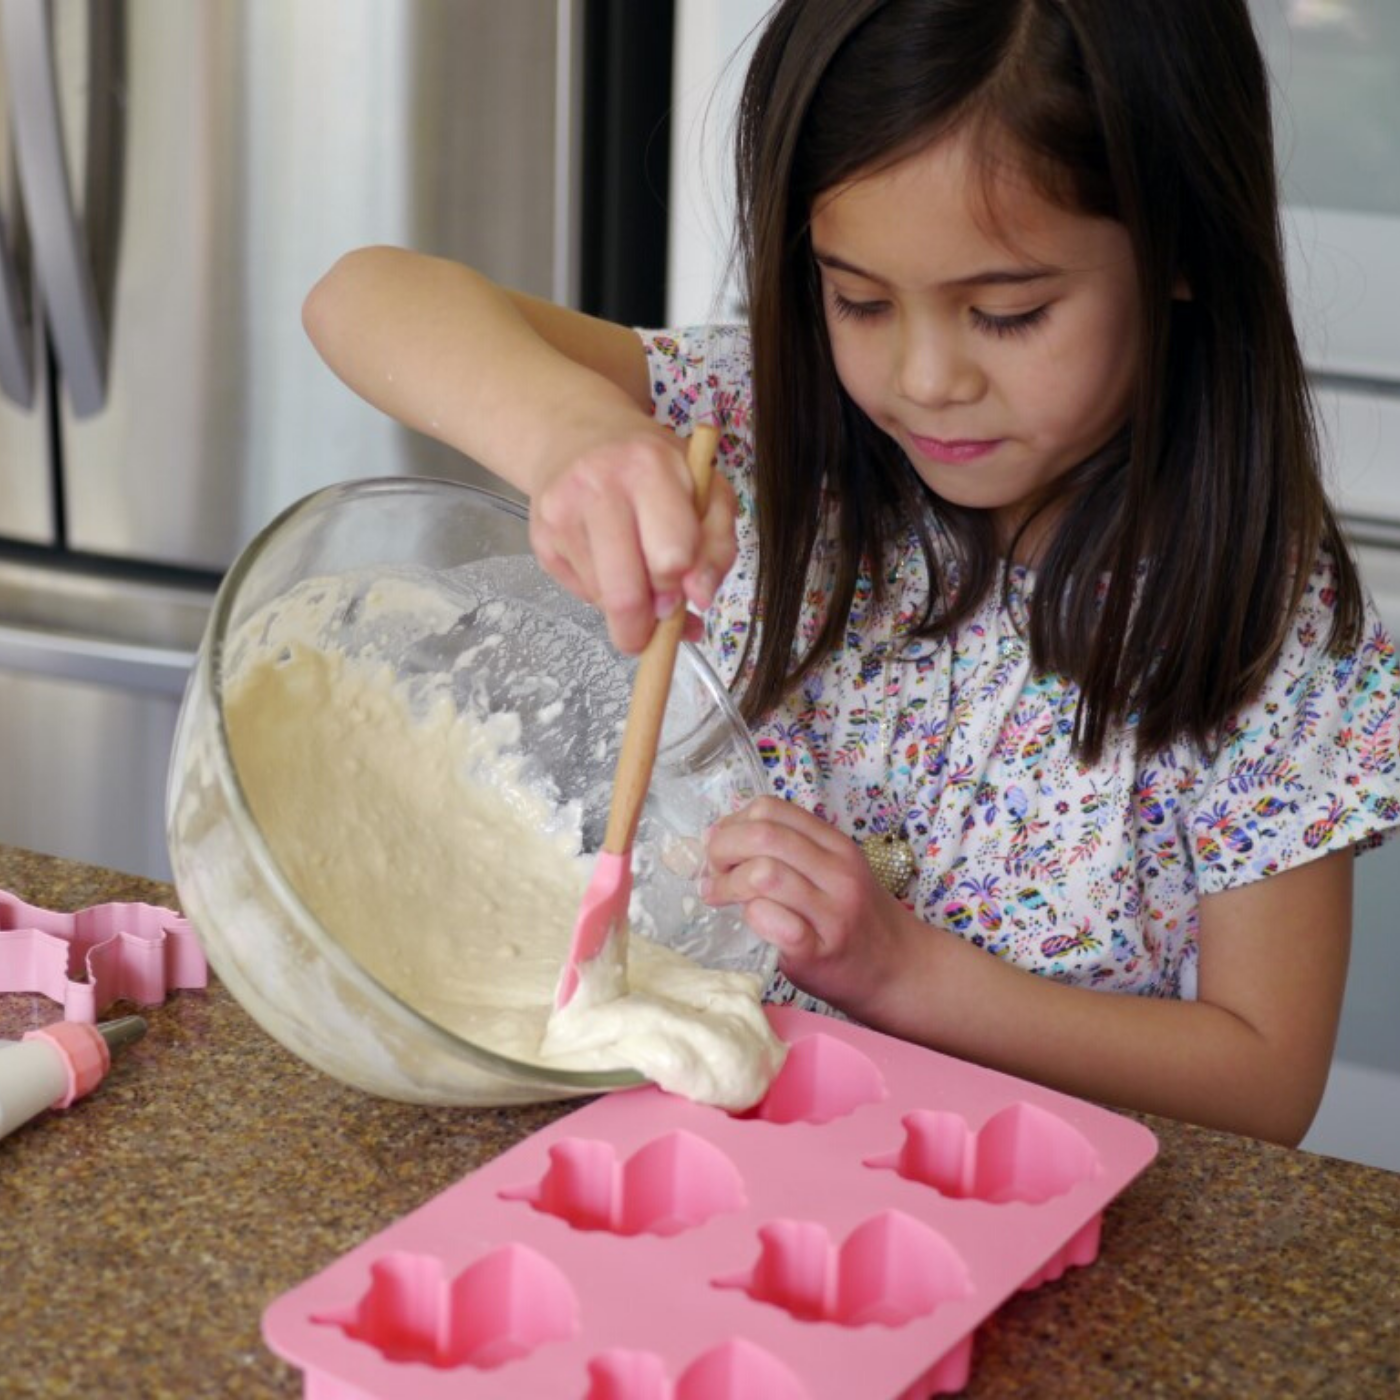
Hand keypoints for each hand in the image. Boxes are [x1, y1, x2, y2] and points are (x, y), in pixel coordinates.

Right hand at [528, 422, 737, 653]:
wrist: (579, 434)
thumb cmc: (654, 467)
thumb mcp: (706, 491)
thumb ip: (717, 546)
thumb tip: (698, 601)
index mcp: (649, 469)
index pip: (669, 559)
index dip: (681, 588)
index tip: (684, 590)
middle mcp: (597, 487)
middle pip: (625, 594)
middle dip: (645, 627)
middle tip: (656, 621)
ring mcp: (561, 513)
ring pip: (601, 600)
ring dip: (624, 607)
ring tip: (634, 572)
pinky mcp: (539, 536)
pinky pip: (578, 592)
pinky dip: (600, 592)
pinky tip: (606, 559)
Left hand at [701, 796, 915, 1010]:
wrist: (899, 970)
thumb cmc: (855, 920)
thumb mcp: (832, 872)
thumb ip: (788, 851)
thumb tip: (718, 835)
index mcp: (835, 846)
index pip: (771, 809)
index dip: (733, 822)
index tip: (719, 843)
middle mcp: (837, 873)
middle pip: (762, 836)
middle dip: (722, 849)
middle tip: (711, 871)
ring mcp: (830, 912)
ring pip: (764, 874)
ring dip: (727, 884)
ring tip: (718, 896)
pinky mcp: (818, 952)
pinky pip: (771, 921)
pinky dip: (750, 916)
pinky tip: (747, 922)